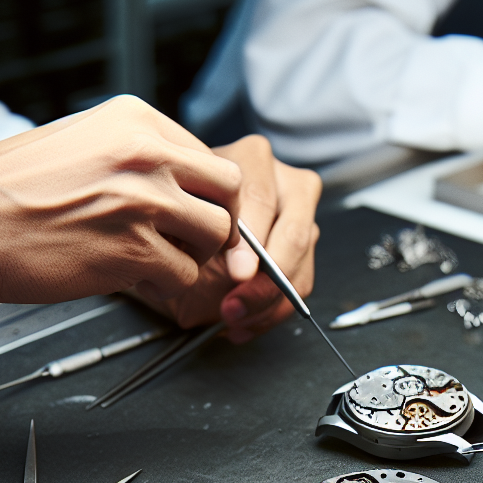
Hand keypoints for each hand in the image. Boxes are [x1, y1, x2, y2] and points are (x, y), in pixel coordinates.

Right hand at [0, 95, 242, 371]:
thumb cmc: (2, 190)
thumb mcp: (77, 142)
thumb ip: (133, 155)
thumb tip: (181, 181)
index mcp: (134, 119)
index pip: (209, 157)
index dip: (203, 194)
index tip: (185, 216)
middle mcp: (146, 152)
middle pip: (228, 192)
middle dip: (214, 223)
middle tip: (187, 245)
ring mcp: (142, 201)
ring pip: (215, 237)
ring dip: (192, 258)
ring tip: (153, 264)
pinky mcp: (131, 251)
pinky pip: (183, 276)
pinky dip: (165, 287)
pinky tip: (131, 281)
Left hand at [143, 135, 324, 343]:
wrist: (178, 228)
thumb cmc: (178, 219)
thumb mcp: (177, 228)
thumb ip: (201, 244)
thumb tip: (239, 276)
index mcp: (248, 159)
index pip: (261, 200)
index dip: (252, 243)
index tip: (238, 275)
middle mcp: (281, 179)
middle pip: (293, 233)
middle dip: (265, 280)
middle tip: (235, 306)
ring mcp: (298, 212)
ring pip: (301, 263)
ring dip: (268, 302)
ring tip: (233, 319)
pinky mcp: (305, 243)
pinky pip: (302, 282)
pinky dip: (272, 311)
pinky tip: (242, 324)